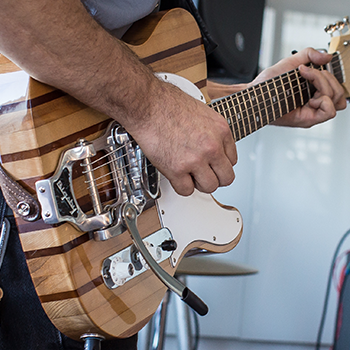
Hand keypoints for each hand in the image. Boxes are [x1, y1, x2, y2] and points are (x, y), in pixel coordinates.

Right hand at [126, 78, 236, 195]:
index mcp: (221, 131)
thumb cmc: (168, 104)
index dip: (219, 164)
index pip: (232, 160)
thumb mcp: (202, 113)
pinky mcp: (177, 169)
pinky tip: (177, 176)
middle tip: (204, 175)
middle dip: (215, 178)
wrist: (148, 105)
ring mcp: (195, 159)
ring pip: (209, 187)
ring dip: (199, 184)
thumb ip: (211, 133)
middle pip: (226, 178)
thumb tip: (213, 147)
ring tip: (189, 175)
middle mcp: (212, 146)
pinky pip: (186, 190)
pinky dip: (181, 186)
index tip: (212, 165)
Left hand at [250, 48, 346, 126]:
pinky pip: (329, 112)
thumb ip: (309, 55)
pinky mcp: (306, 119)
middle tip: (306, 75)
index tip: (306, 69)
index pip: (337, 88)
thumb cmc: (267, 84)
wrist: (254, 94)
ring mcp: (311, 112)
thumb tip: (327, 57)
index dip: (329, 76)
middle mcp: (314, 103)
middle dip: (326, 79)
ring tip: (306, 85)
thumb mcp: (290, 63)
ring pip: (336, 100)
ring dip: (324, 87)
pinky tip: (310, 98)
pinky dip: (324, 100)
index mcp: (313, 92)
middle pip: (339, 93)